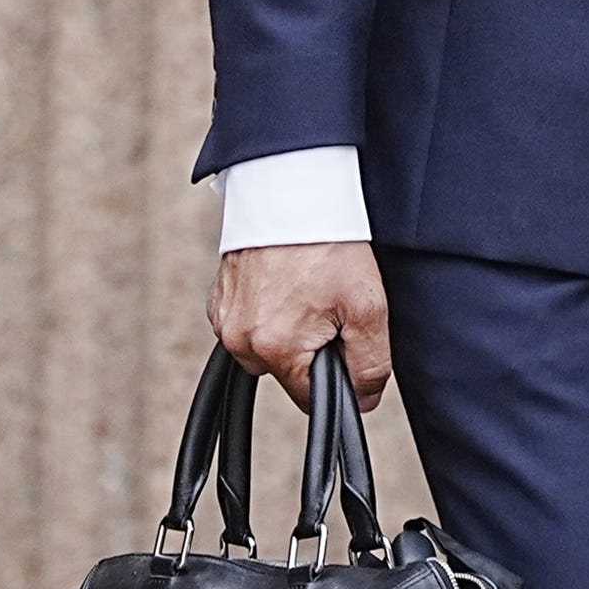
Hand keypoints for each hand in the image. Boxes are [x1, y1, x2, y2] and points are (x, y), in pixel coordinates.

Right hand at [213, 241, 391, 412]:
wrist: (294, 188)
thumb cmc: (330, 243)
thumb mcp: (368, 308)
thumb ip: (370, 366)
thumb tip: (362, 400)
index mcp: (274, 349)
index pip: (310, 398)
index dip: (336, 372)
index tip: (343, 335)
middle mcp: (238, 339)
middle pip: (287, 371)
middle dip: (311, 348)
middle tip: (327, 302)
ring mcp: (224, 318)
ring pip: (267, 347)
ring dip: (287, 328)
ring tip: (306, 287)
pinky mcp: (218, 298)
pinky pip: (248, 323)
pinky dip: (268, 309)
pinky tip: (285, 280)